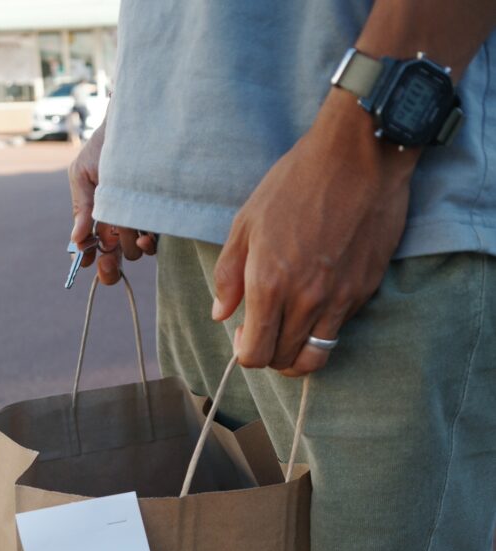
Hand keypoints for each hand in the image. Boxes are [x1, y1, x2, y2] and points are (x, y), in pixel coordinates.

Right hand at [68, 121, 156, 285]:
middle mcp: (116, 226)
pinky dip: (146, 244)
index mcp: (95, 219)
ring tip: (125, 224)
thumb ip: (81, 208)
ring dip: (126, 244)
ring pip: (131, 254)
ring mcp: (137, 225)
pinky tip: (143, 235)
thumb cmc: (103, 148)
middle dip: (108, 266)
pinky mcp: (157, 219)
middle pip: (112, 262)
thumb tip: (75, 240)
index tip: (89, 260)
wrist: (133, 126)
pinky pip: (151, 245)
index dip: (89, 261)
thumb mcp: (83, 175)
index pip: (91, 251)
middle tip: (107, 259)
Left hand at [212, 89, 419, 375]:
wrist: (360, 156)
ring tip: (289, 332)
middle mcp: (304, 300)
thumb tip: (219, 314)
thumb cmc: (297, 182)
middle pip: (282, 361)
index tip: (243, 333)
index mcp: (269, 283)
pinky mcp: (363, 291)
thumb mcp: (247, 222)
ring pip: (314, 358)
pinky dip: (322, 330)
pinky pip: (338, 330)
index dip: (244, 352)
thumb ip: (229, 274)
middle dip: (268, 355)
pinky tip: (315, 304)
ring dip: (296, 354)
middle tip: (264, 330)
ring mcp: (339, 299)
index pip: (254, 354)